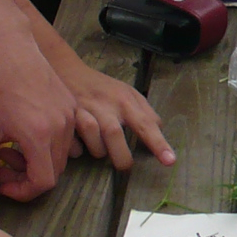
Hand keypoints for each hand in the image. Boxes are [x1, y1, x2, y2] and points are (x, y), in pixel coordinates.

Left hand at [0, 17, 78, 201]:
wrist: (5, 45)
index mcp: (40, 135)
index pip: (43, 182)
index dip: (22, 191)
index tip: (2, 185)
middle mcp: (61, 126)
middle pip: (55, 171)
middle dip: (28, 176)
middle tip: (2, 165)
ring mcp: (68, 113)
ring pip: (61, 154)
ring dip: (38, 160)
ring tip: (10, 147)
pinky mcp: (69, 103)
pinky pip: (65, 135)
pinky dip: (46, 144)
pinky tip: (23, 131)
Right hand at [50, 36, 175, 170]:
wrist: (68, 70)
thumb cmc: (103, 88)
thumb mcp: (128, 93)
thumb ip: (145, 112)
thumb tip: (160, 131)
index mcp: (126, 100)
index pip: (146, 124)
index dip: (158, 144)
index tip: (169, 161)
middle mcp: (106, 105)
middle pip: (114, 134)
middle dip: (122, 157)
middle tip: (125, 166)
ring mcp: (84, 110)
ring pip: (93, 138)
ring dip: (99, 151)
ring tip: (100, 151)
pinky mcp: (66, 117)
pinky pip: (72, 142)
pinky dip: (77, 150)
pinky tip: (79, 146)